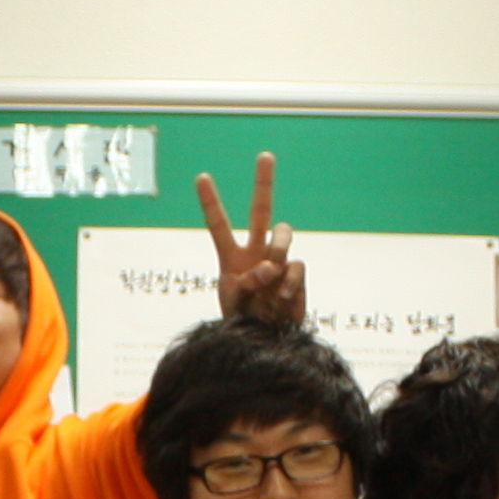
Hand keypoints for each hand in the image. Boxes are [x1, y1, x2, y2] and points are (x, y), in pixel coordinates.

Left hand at [198, 154, 307, 327]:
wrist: (267, 343)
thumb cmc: (244, 324)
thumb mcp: (234, 304)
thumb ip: (245, 283)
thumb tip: (269, 266)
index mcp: (231, 258)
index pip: (220, 224)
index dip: (211, 201)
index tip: (202, 176)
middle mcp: (256, 253)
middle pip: (261, 210)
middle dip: (263, 182)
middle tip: (265, 155)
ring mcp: (278, 261)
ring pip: (282, 234)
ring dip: (276, 251)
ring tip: (268, 280)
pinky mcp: (296, 275)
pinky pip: (295, 265)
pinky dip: (288, 281)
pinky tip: (282, 296)